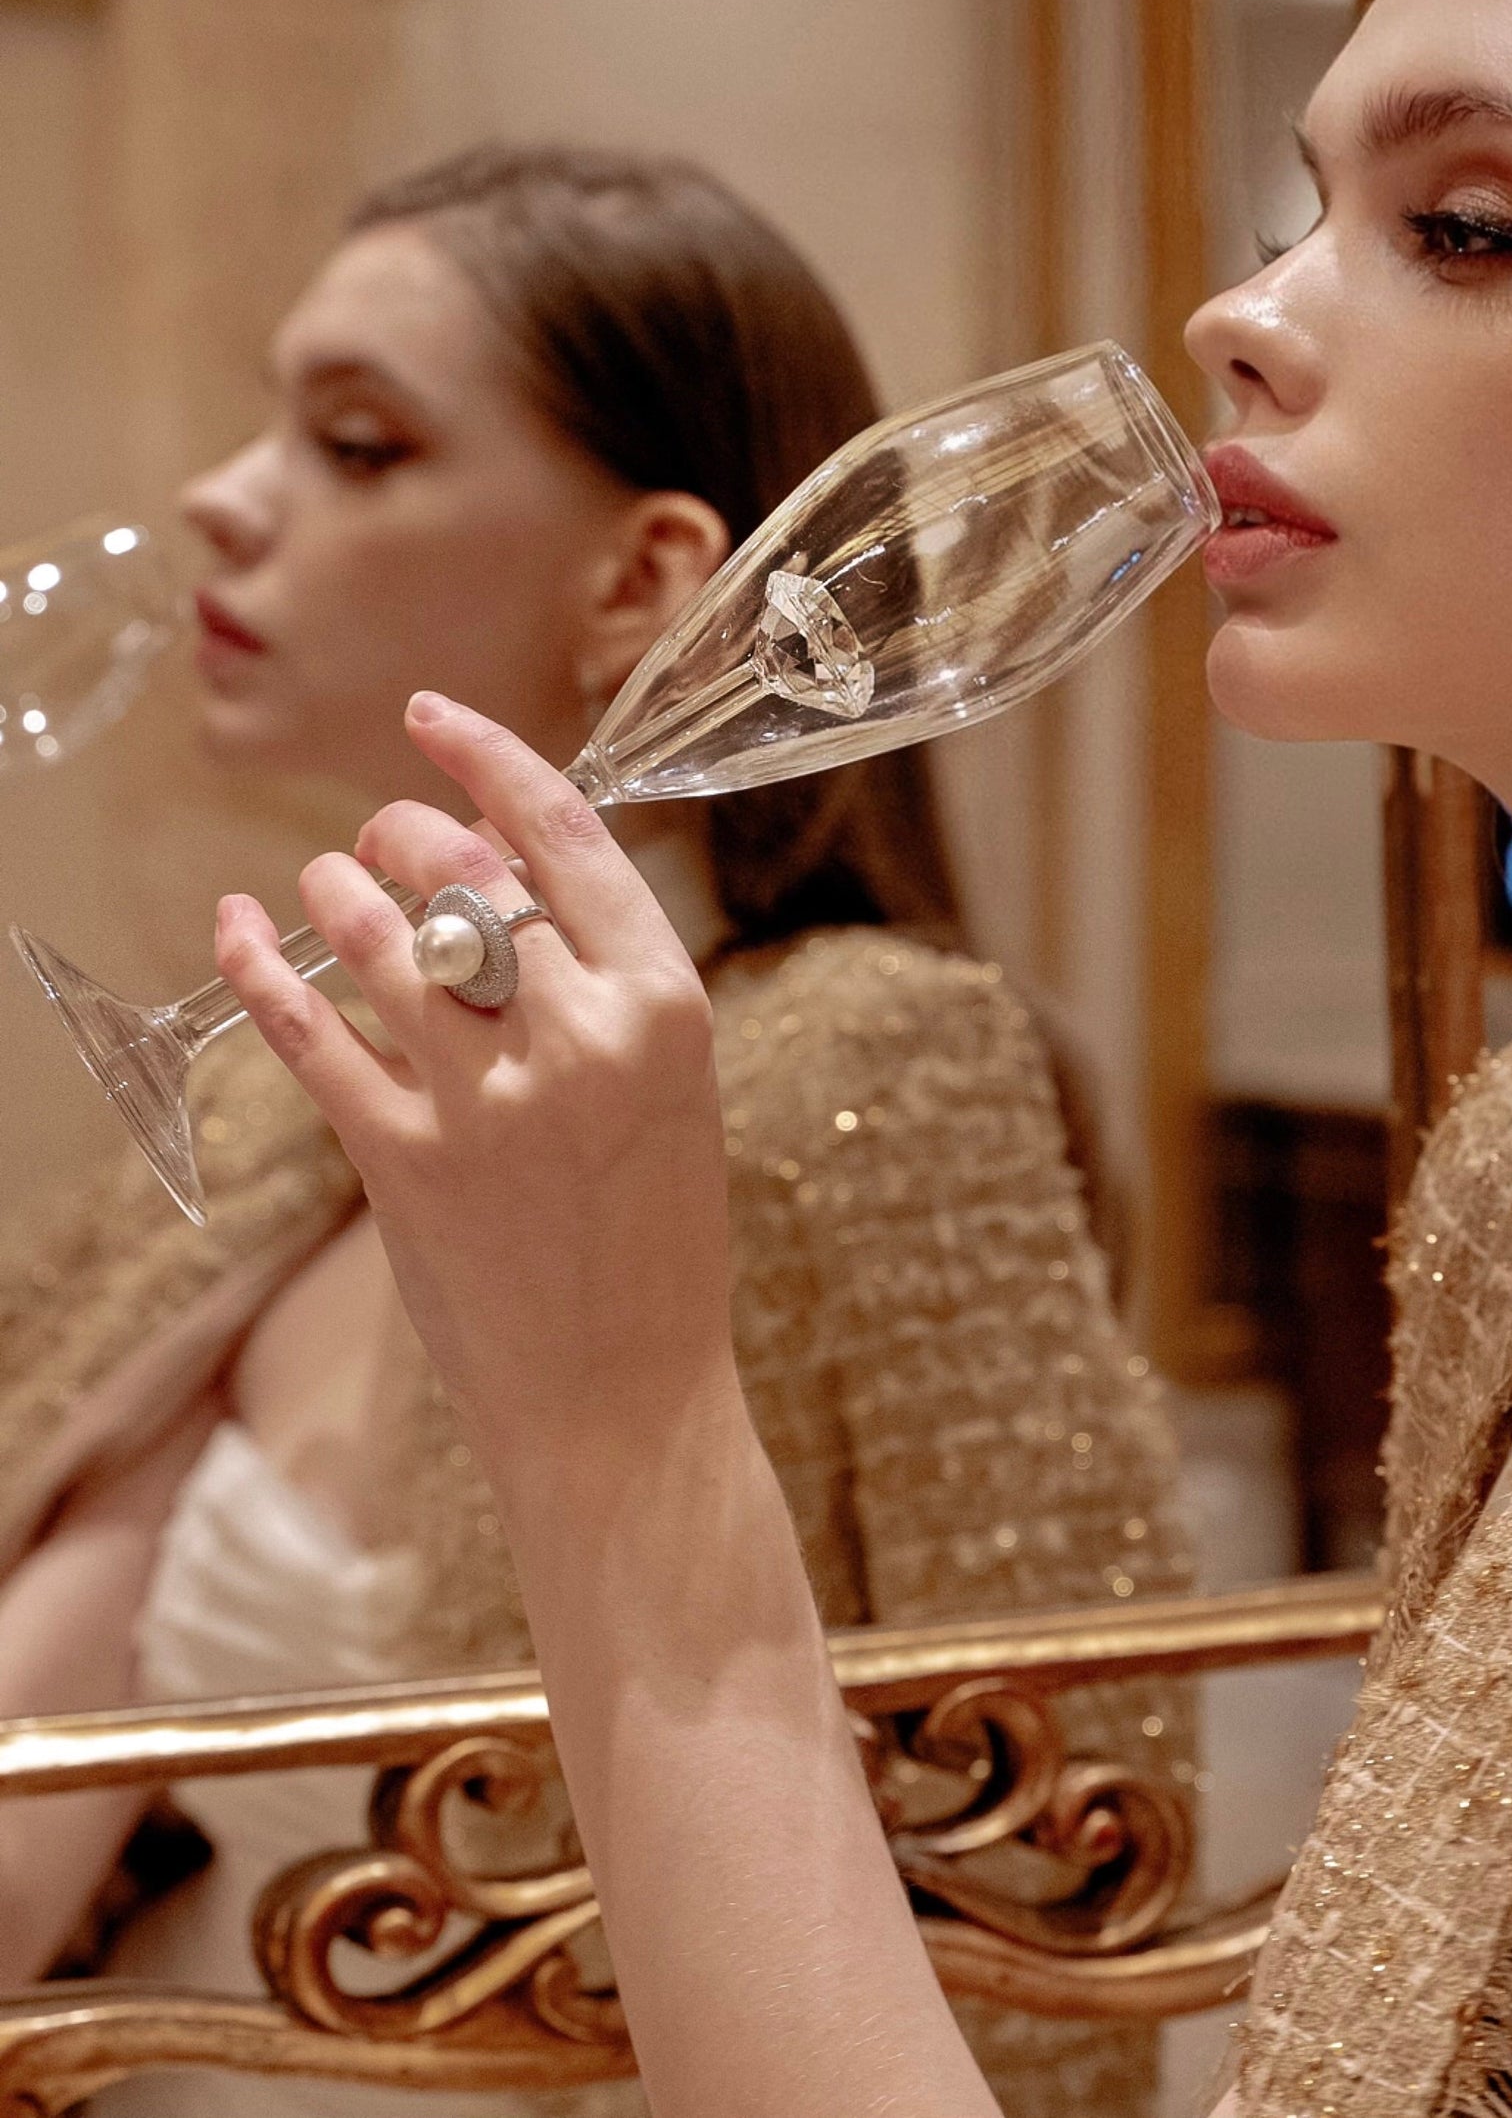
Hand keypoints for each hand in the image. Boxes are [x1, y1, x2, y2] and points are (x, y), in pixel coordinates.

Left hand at [214, 692, 736, 1490]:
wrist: (626, 1401)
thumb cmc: (658, 1240)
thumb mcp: (669, 1088)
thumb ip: (598, 984)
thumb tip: (497, 874)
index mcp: (666, 1005)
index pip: (567, 836)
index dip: (489, 759)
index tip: (432, 718)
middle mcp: (579, 1038)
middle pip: (463, 875)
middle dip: (404, 832)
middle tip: (379, 836)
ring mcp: (487, 1102)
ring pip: (377, 940)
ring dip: (332, 891)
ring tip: (322, 886)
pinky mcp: (404, 1164)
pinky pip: (310, 1035)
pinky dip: (259, 970)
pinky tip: (236, 930)